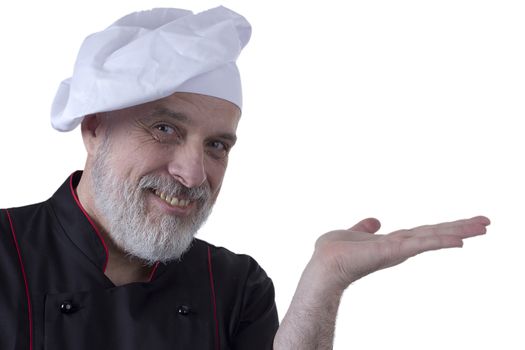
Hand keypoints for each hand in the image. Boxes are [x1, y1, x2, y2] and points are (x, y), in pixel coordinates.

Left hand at [309, 216, 489, 291]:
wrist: (323, 265)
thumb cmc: (334, 252)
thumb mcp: (352, 233)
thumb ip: (364, 228)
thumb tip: (375, 221)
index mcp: (393, 242)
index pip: (424, 232)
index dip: (445, 228)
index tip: (466, 224)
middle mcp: (400, 247)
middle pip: (435, 234)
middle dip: (461, 228)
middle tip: (486, 222)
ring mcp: (398, 250)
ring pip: (433, 237)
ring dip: (458, 231)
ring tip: (482, 226)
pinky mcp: (392, 251)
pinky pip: (420, 244)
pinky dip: (439, 242)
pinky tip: (458, 240)